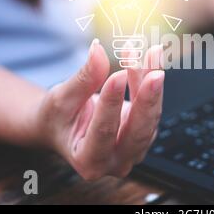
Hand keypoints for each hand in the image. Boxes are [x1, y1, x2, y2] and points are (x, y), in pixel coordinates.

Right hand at [32, 40, 163, 179]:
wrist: (64, 126)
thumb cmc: (57, 118)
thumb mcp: (61, 98)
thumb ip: (83, 78)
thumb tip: (98, 51)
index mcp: (89, 163)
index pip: (104, 132)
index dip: (112, 103)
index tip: (118, 74)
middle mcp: (116, 162)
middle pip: (138, 131)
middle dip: (147, 100)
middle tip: (156, 74)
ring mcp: (134, 150)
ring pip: (149, 116)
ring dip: (150, 83)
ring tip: (151, 54)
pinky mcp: (145, 134)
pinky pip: (152, 107)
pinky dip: (150, 82)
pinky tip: (150, 59)